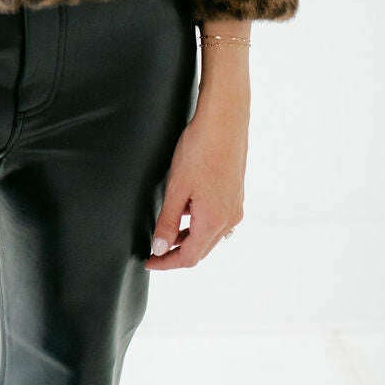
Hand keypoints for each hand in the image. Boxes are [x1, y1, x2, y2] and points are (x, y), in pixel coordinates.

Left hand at [146, 64, 248, 270]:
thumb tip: (160, 249)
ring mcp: (235, 206)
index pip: (189, 257)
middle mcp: (230, 218)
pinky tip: (185, 210)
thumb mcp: (177, 188)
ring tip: (165, 231)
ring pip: (210, 235)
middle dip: (177, 253)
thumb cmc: (200, 150)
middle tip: (154, 251)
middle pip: (201, 249)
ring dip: (188, 238)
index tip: (149, 261)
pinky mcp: (236, 194)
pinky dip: (199, 223)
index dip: (167, 263)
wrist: (225, 121)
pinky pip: (216, 219)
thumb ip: (168, 222)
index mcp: (214, 221)